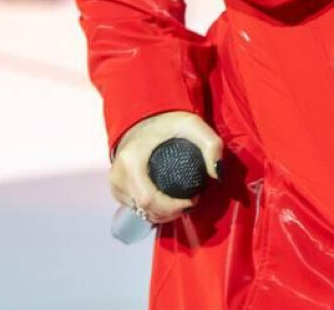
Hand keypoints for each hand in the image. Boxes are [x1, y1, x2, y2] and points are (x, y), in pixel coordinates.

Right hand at [109, 110, 223, 225]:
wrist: (145, 118)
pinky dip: (153, 211)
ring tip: (181, 202)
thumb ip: (211, 144)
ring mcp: (115, 183)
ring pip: (141, 212)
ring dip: (164, 214)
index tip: (192, 200)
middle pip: (145, 209)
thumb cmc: (168, 121)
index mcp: (131, 160)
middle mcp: (118, 174)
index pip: (148, 199)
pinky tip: (168, 203)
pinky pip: (136, 209)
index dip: (172, 207)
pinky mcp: (116, 189)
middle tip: (190, 202)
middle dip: (171, 213)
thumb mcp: (193, 125)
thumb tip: (218, 174)